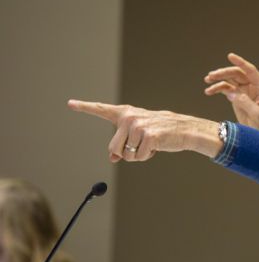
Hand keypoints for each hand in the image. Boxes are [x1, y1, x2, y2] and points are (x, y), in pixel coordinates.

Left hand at [67, 100, 221, 161]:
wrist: (185, 130)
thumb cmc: (162, 132)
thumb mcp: (140, 135)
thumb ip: (123, 143)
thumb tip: (113, 157)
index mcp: (126, 113)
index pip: (102, 109)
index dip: (85, 107)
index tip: (70, 103)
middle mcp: (129, 117)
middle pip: (113, 148)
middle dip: (126, 153)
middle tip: (141, 146)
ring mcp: (138, 126)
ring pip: (126, 155)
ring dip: (138, 155)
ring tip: (151, 144)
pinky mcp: (148, 136)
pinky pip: (138, 156)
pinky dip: (147, 156)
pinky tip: (156, 146)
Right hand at [204, 53, 258, 133]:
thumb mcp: (257, 114)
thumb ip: (246, 102)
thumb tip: (232, 92)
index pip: (251, 71)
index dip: (241, 62)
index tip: (230, 56)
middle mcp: (253, 86)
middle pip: (237, 74)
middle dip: (224, 73)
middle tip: (211, 76)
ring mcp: (244, 90)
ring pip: (230, 79)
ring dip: (218, 79)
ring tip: (207, 80)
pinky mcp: (237, 96)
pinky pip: (226, 89)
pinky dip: (217, 89)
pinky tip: (209, 91)